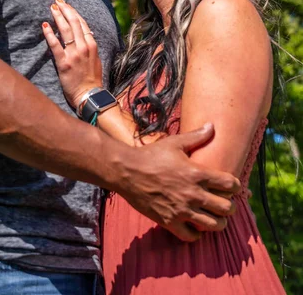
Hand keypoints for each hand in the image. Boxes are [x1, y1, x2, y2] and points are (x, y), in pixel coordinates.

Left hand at [42, 0, 102, 109]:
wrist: (89, 95)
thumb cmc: (92, 78)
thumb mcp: (95, 59)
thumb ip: (89, 46)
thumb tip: (83, 35)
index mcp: (92, 45)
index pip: (82, 23)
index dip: (73, 12)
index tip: (66, 4)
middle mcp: (84, 47)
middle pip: (74, 22)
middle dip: (65, 9)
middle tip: (57, 1)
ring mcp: (74, 54)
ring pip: (65, 30)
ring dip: (58, 17)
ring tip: (52, 8)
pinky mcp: (64, 62)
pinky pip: (55, 45)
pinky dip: (50, 34)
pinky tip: (45, 25)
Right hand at [118, 124, 240, 240]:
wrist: (127, 171)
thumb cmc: (151, 155)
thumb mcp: (175, 143)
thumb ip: (196, 136)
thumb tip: (212, 125)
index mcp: (197, 173)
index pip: (230, 184)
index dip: (235, 185)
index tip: (231, 185)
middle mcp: (193, 194)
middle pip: (227, 208)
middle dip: (230, 206)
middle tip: (225, 202)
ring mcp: (182, 209)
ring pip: (214, 225)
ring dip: (218, 222)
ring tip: (214, 216)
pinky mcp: (169, 221)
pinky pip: (191, 236)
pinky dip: (196, 234)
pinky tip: (195, 225)